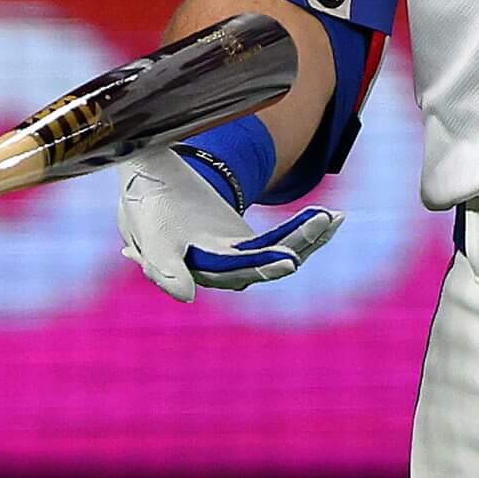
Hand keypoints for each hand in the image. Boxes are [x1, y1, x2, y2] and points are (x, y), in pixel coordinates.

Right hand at [116, 146, 341, 302]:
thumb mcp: (146, 226)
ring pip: (276, 253)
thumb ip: (162, 265)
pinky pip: (280, 242)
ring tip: (334, 216)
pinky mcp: (245, 246)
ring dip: (307, 236)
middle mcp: (214, 271)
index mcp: (192, 268)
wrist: (148, 180)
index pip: (228, 270)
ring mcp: (232, 259)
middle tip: (324, 220)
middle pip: (261, 262)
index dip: (259, 265)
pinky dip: (305, 230)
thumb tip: (187, 297)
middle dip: (295, 242)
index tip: (290, 260)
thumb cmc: (144, 201)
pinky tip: (332, 217)